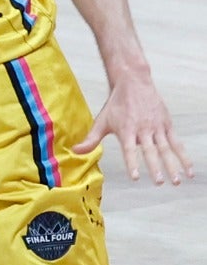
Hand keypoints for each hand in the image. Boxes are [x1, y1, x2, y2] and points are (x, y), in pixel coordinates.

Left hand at [74, 73, 191, 184]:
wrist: (133, 82)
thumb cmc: (116, 104)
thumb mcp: (102, 120)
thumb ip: (91, 139)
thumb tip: (75, 151)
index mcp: (126, 129)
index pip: (128, 149)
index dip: (131, 162)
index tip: (135, 177)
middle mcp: (142, 129)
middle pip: (150, 150)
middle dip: (155, 166)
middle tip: (159, 182)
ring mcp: (156, 127)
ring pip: (166, 148)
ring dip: (172, 165)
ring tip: (176, 181)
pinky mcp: (166, 124)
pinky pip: (177, 143)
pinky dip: (184, 157)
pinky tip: (189, 171)